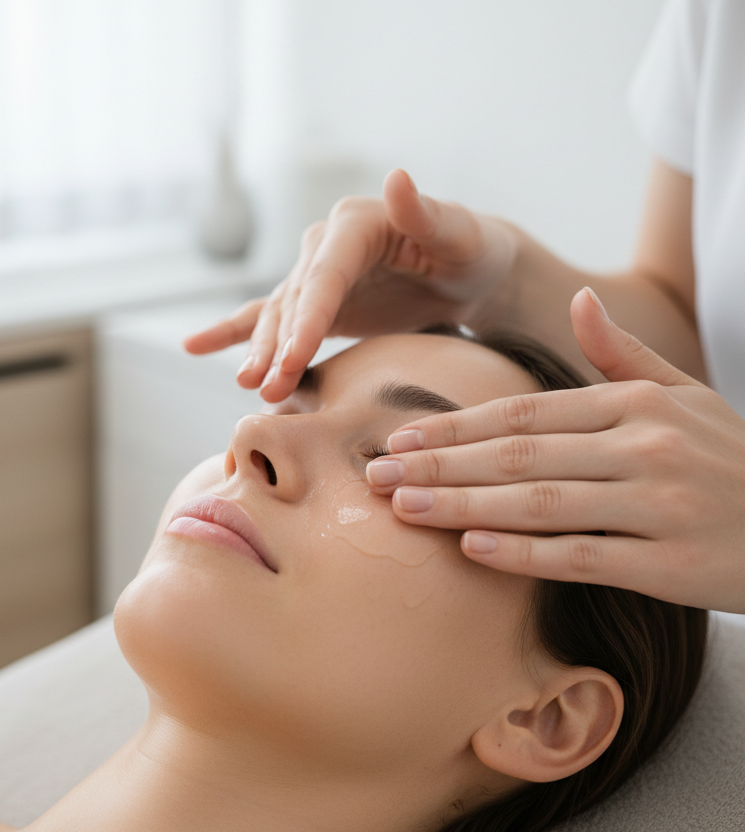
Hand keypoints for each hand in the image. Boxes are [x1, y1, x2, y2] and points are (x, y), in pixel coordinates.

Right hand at [184, 169, 515, 401]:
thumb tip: (396, 177)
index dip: (308, 317)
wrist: (467, 273)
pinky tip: (195, 347)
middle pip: (294, 301)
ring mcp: (318, 277)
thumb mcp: (459, 234)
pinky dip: (234, 333)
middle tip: (267, 387)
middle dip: (279, 345)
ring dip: (261, 351)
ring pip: (279, 316)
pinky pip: (269, 318)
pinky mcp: (316, 304)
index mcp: (355, 225)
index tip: (294, 358)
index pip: (325, 275)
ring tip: (249, 385)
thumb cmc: (471, 250)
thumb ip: (427, 213)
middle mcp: (327, 247)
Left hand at [366, 288, 744, 612]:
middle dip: (439, 465)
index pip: (523, 413)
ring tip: (404, 509)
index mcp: (634, 404)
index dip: (456, 426)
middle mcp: (642, 447)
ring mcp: (657, 504)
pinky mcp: (671, 563)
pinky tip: (471, 549)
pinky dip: (524, 554)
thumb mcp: (683, 394)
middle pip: (517, 455)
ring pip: (538, 503)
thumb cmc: (731, 457)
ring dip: (462, 505)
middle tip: (376, 475)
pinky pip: (582, 556)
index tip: (401, 438)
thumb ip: (622, 353)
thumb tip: (579, 299)